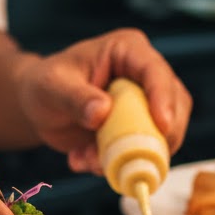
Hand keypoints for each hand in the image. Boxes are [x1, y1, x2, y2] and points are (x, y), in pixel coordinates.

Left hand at [14, 27, 191, 171]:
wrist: (40, 108)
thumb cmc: (44, 85)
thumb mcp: (52, 87)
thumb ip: (75, 97)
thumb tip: (102, 112)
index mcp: (127, 51)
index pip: (155, 71)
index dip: (163, 98)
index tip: (162, 126)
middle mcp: (145, 75)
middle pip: (175, 106)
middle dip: (156, 137)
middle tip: (129, 158)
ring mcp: (148, 104)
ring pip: (165, 134)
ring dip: (133, 155)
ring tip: (88, 160)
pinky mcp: (142, 130)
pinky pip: (146, 152)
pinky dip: (119, 164)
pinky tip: (83, 160)